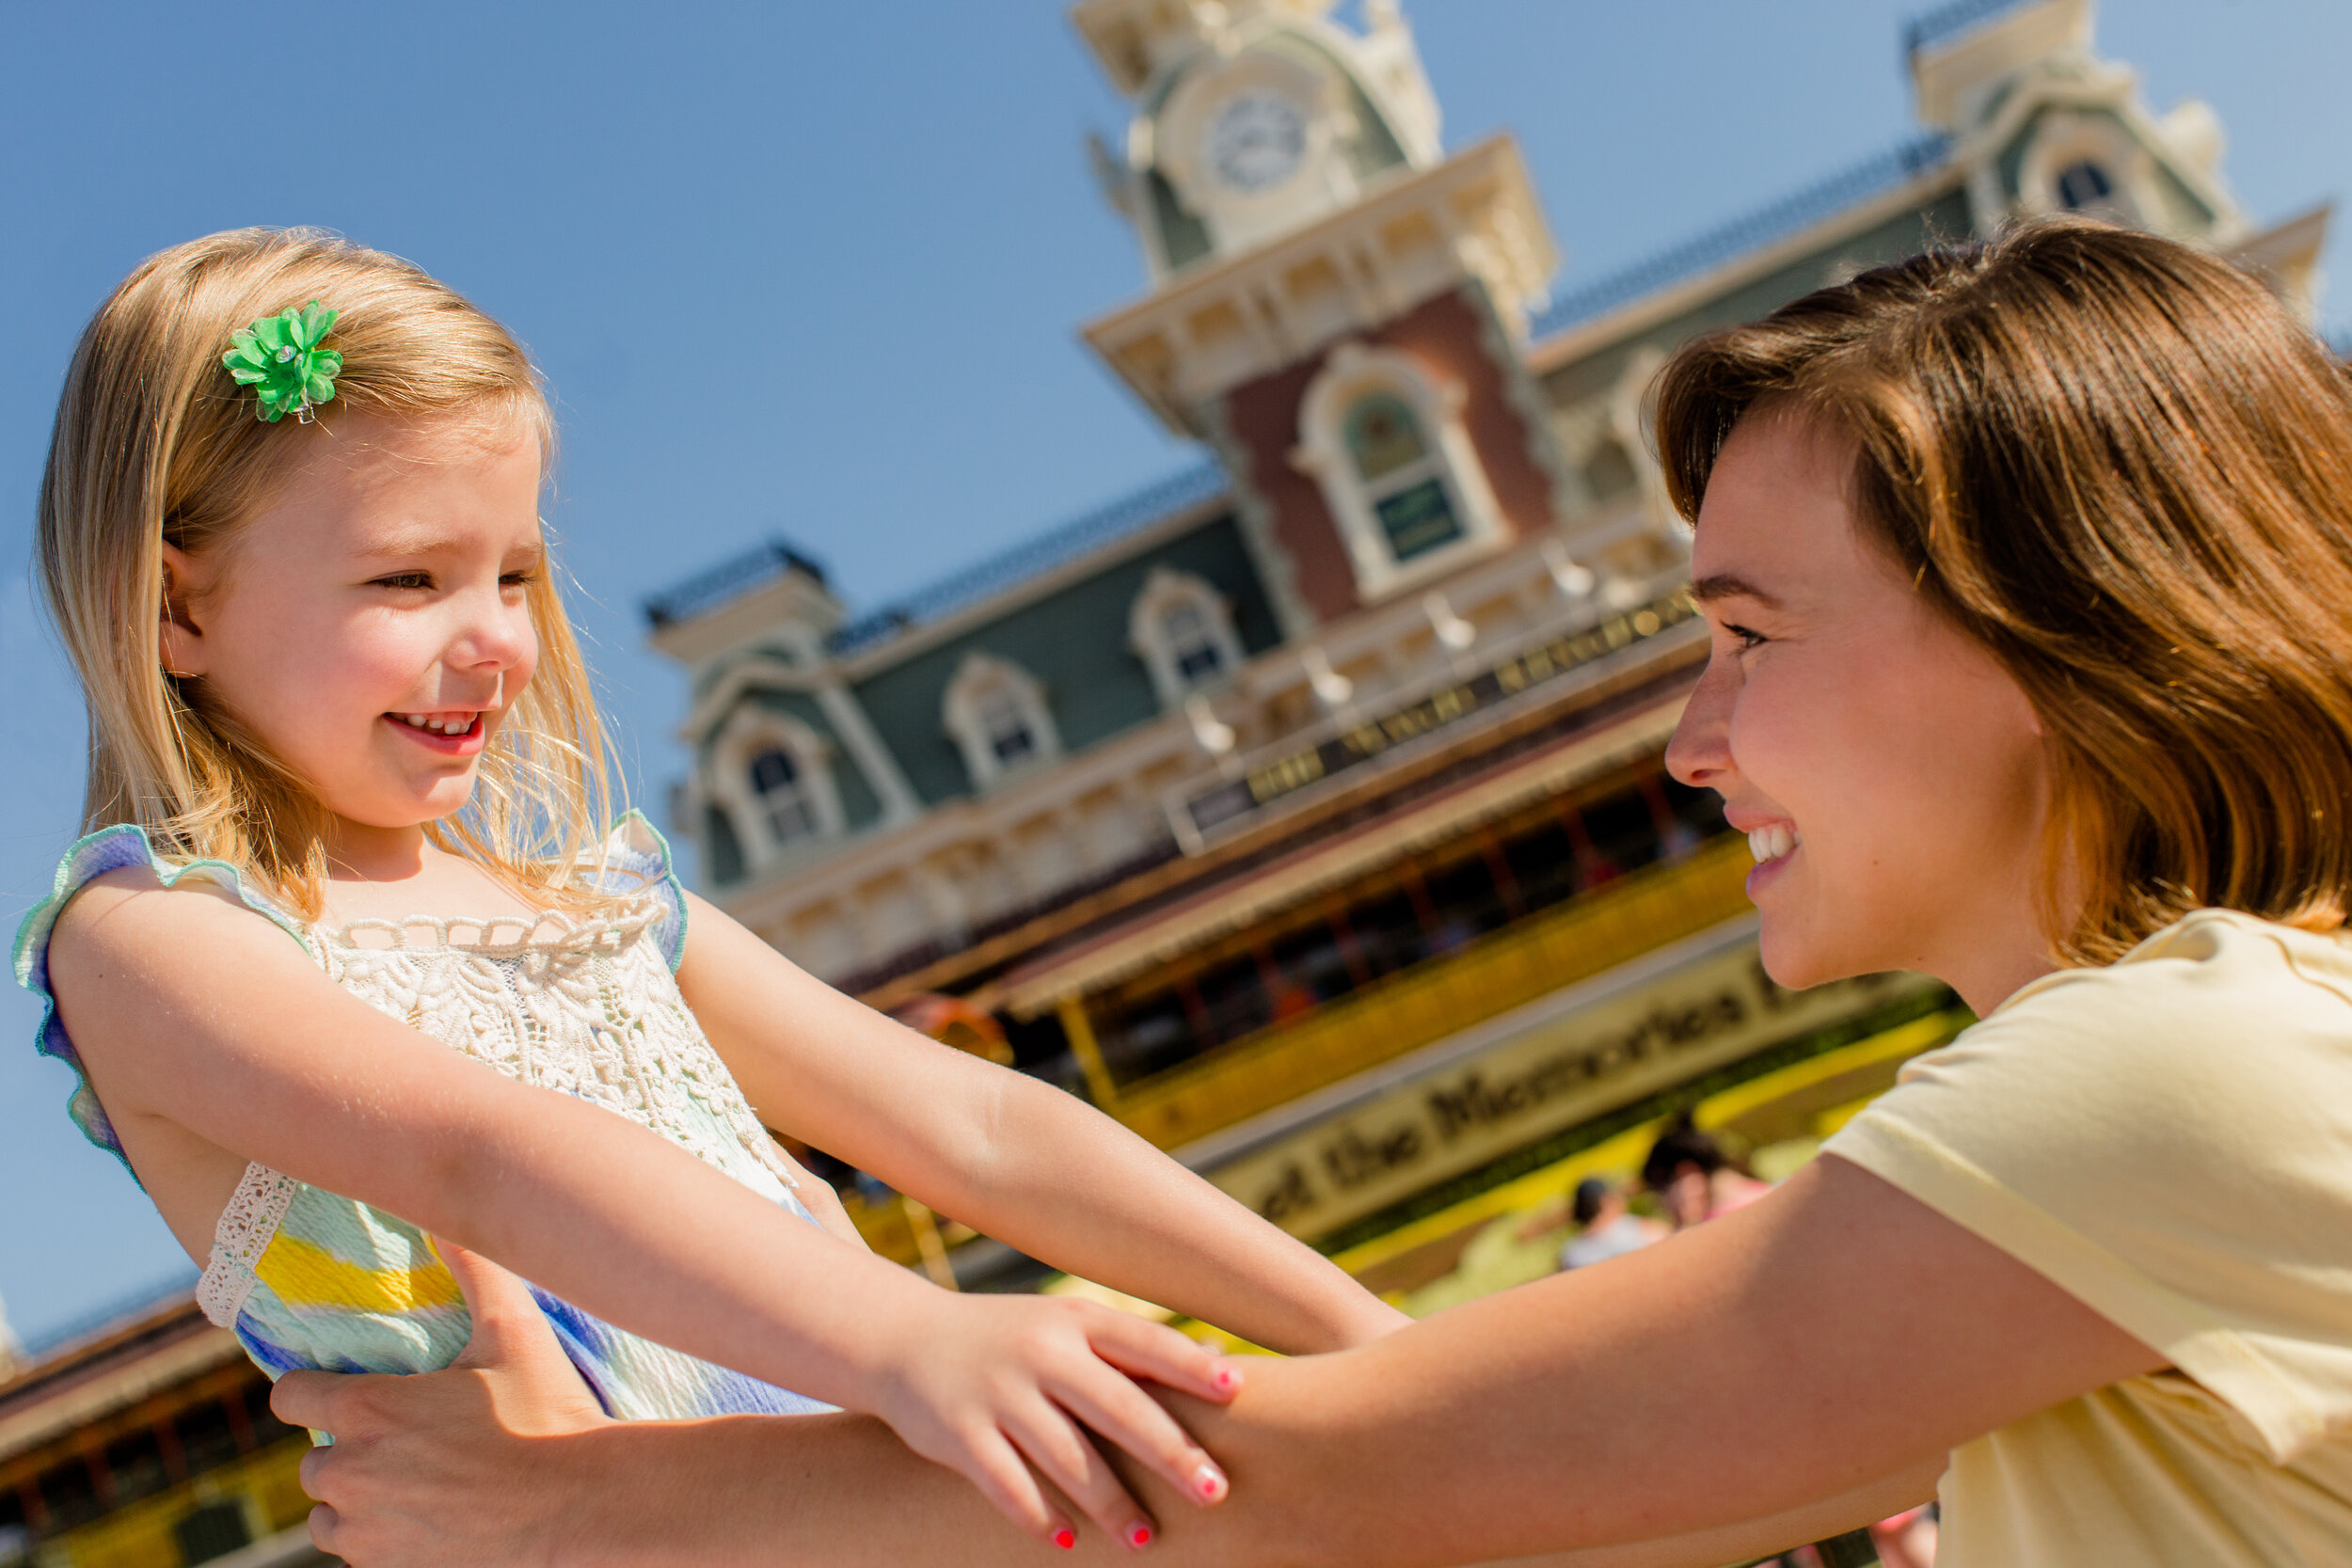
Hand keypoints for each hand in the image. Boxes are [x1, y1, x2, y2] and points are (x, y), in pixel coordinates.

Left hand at [270, 1242, 608, 1567]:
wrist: (580, 1506)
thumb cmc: (545, 1416)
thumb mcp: (513, 1333)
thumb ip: (474, 1268)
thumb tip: (452, 1217)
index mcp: (365, 1412)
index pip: (289, 1397)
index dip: (313, 1390)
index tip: (341, 1390)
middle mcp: (348, 1474)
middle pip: (312, 1462)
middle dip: (348, 1451)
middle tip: (406, 1441)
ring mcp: (364, 1532)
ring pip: (329, 1516)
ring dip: (357, 1501)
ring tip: (414, 1484)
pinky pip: (360, 1555)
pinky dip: (383, 1539)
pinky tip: (430, 1518)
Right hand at [865, 1291, 1243, 1550]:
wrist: (903, 1339)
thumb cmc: (1008, 1339)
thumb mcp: (1064, 1325)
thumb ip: (1128, 1348)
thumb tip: (1219, 1366)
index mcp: (1074, 1320)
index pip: (1143, 1342)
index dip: (1189, 1366)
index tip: (1237, 1392)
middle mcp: (1040, 1352)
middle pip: (1117, 1407)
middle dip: (1170, 1453)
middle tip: (1215, 1492)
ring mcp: (998, 1392)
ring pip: (1068, 1457)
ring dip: (1111, 1504)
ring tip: (1144, 1539)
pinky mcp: (960, 1433)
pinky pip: (1008, 1485)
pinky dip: (1041, 1516)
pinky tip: (1068, 1540)